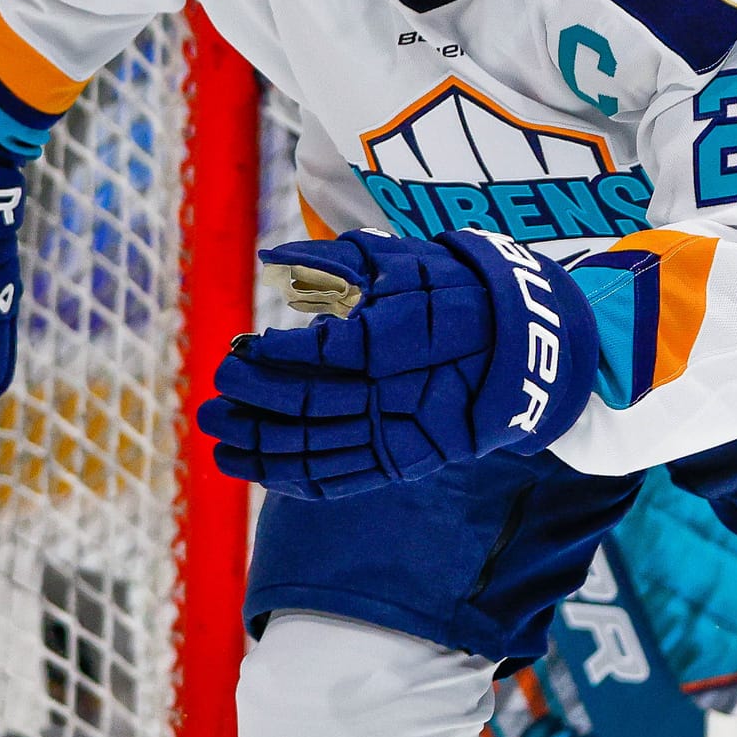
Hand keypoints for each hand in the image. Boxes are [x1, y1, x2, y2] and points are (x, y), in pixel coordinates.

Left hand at [197, 228, 597, 499]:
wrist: (525, 349)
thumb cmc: (458, 292)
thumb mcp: (402, 262)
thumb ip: (336, 260)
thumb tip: (271, 256)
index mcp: (389, 341)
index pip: (311, 355)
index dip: (266, 355)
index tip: (239, 347)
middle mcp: (390, 393)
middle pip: (302, 405)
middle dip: (249, 400)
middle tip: (212, 394)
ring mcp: (397, 434)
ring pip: (312, 450)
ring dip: (257, 447)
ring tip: (218, 438)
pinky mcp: (403, 463)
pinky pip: (338, 480)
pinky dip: (292, 479)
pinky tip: (257, 470)